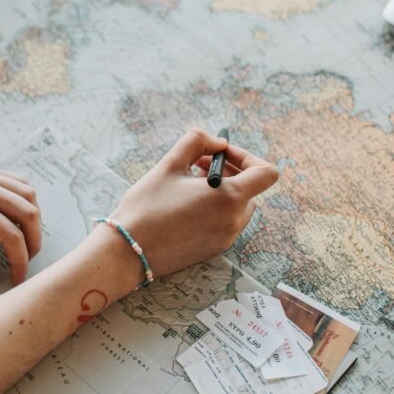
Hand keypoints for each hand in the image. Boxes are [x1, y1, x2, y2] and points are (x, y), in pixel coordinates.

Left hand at [0, 151, 41, 284]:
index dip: (20, 261)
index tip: (17, 278)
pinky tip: (17, 216)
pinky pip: (17, 181)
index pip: (9, 236)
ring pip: (28, 194)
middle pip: (27, 213)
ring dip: (33, 220)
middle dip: (34, 242)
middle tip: (25, 261)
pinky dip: (25, 199)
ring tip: (25, 240)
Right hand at [109, 129, 278, 278]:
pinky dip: (214, 209)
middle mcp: (234, 220)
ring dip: (222, 191)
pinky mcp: (215, 249)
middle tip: (198, 166)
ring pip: (238, 206)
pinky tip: (185, 206)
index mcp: (229, 198)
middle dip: (229, 172)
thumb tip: (218, 143)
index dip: (247, 157)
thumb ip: (197, 142)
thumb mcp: (170, 164)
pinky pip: (226, 223)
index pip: (266, 173)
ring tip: (189, 186)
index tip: (221, 154)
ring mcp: (226, 238)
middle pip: (251, 189)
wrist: (128, 251)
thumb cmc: (147, 206)